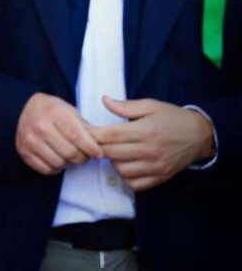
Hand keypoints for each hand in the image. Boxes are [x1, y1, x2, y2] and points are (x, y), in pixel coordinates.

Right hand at [16, 93, 103, 174]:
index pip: (77, 137)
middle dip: (82, 157)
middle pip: (70, 153)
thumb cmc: (53, 110)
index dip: (91, 149)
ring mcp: (30, 140)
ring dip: (69, 163)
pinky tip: (57, 158)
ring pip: (59, 163)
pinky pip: (46, 169)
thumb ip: (86, 128)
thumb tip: (102, 146)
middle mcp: (40, 126)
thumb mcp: (71, 112)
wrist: (26, 107)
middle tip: (84, 154)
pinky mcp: (24, 151)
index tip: (97, 153)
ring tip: (70, 155)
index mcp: (55, 113)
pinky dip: (56, 167)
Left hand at [90, 96, 214, 191]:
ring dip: (112, 161)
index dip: (93, 134)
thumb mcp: (151, 106)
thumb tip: (104, 100)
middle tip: (96, 142)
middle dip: (99, 147)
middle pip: (112, 153)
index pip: (110, 135)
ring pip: (121, 170)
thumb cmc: (172, 118)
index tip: (84, 131)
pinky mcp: (160, 177)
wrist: (200, 136)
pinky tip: (126, 164)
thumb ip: (126, 106)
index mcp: (145, 130)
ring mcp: (155, 166)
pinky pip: (135, 184)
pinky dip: (126, 176)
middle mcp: (149, 151)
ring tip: (114, 151)